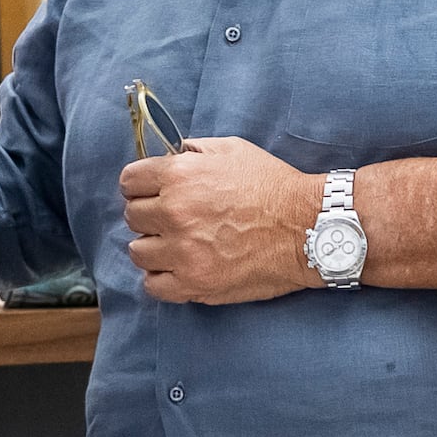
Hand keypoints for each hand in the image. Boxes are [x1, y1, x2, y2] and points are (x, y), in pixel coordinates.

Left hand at [119, 135, 318, 304]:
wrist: (307, 227)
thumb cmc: (274, 186)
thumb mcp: (233, 150)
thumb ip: (193, 151)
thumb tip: (168, 156)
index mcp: (179, 176)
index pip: (129, 182)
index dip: (140, 186)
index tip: (150, 192)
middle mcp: (174, 213)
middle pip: (132, 217)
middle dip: (149, 215)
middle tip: (173, 219)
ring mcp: (183, 251)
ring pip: (138, 252)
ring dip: (154, 248)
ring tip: (178, 245)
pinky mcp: (195, 283)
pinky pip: (153, 286)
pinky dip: (162, 278)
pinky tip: (179, 268)